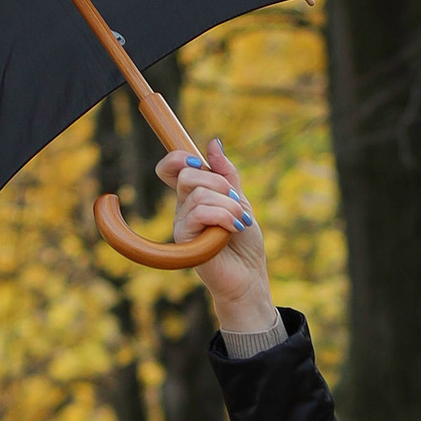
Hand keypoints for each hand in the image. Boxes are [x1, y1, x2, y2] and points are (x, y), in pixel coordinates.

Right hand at [158, 134, 274, 332]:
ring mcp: (181, 225)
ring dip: (228, 205)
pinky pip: (199, 213)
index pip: (171, 169)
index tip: (198, 162)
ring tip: (240, 222)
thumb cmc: (244, 243)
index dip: (178, 158)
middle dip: (219, 183)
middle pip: (187, 175)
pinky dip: (224, 216)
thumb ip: (227, 174)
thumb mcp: (239, 200)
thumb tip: (213, 143)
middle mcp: (182, 209)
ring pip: (199, 194)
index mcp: (193, 197)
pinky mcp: (185, 241)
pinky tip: (234, 229)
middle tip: (236, 203)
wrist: (249, 277)